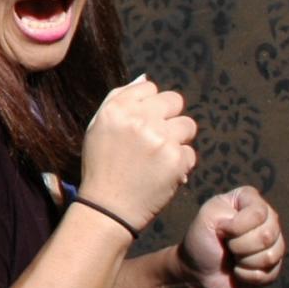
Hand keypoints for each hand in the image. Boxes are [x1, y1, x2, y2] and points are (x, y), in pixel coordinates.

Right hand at [81, 77, 196, 231]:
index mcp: (117, 109)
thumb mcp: (98, 127)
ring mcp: (160, 138)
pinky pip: (190, 152)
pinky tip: (162, 174)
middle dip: (168, 118)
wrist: (107, 209)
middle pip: (175, 101)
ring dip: (178, 140)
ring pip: (188, 125)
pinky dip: (180, 165)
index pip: (150, 88)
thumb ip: (119, 98)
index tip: (141, 124)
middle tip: (155, 140)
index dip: (149, 107)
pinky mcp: (176, 159)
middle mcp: (139, 119)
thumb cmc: (101, 167)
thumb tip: (146, 79)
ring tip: (160, 158)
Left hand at [178, 186, 284, 287]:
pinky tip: (239, 269)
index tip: (220, 230)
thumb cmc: (202, 241)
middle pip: (267, 235)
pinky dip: (247, 276)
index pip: (258, 213)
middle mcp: (267, 217)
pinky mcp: (274, 265)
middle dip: (239, 246)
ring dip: (244, 262)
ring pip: (270, 256)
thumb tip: (249, 227)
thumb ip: (225, 211)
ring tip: (233, 257)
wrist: (198, 272)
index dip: (237, 227)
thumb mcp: (205, 218)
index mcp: (250, 199)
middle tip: (227, 245)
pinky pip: (269, 273)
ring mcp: (274, 241)